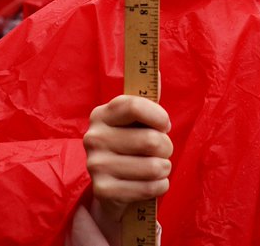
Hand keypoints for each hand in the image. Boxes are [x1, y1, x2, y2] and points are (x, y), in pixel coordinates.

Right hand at [83, 95, 172, 240]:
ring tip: (158, 167)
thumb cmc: (130, 146)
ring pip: (153, 166)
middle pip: (150, 140)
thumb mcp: (136, 121)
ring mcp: (95, 165)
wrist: (113, 187)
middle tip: (162, 151)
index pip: (134, 105)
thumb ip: (147, 97)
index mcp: (102, 114)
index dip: (158, 116)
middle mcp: (93, 137)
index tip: (164, 125)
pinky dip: (160, 186)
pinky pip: (148, 187)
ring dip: (164, 168)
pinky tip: (154, 183)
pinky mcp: (102, 190)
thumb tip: (155, 70)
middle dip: (166, 147)